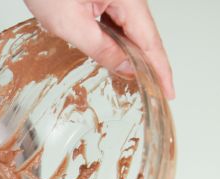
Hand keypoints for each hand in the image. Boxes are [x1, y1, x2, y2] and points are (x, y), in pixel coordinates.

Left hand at [24, 0, 174, 98]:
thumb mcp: (70, 24)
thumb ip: (101, 49)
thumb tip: (127, 69)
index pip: (150, 41)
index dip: (160, 70)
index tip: (167, 92)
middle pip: (145, 36)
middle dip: (150, 66)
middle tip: (156, 93)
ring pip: (132, 31)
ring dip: (134, 56)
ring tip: (142, 81)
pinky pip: (118, 24)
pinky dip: (120, 43)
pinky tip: (120, 58)